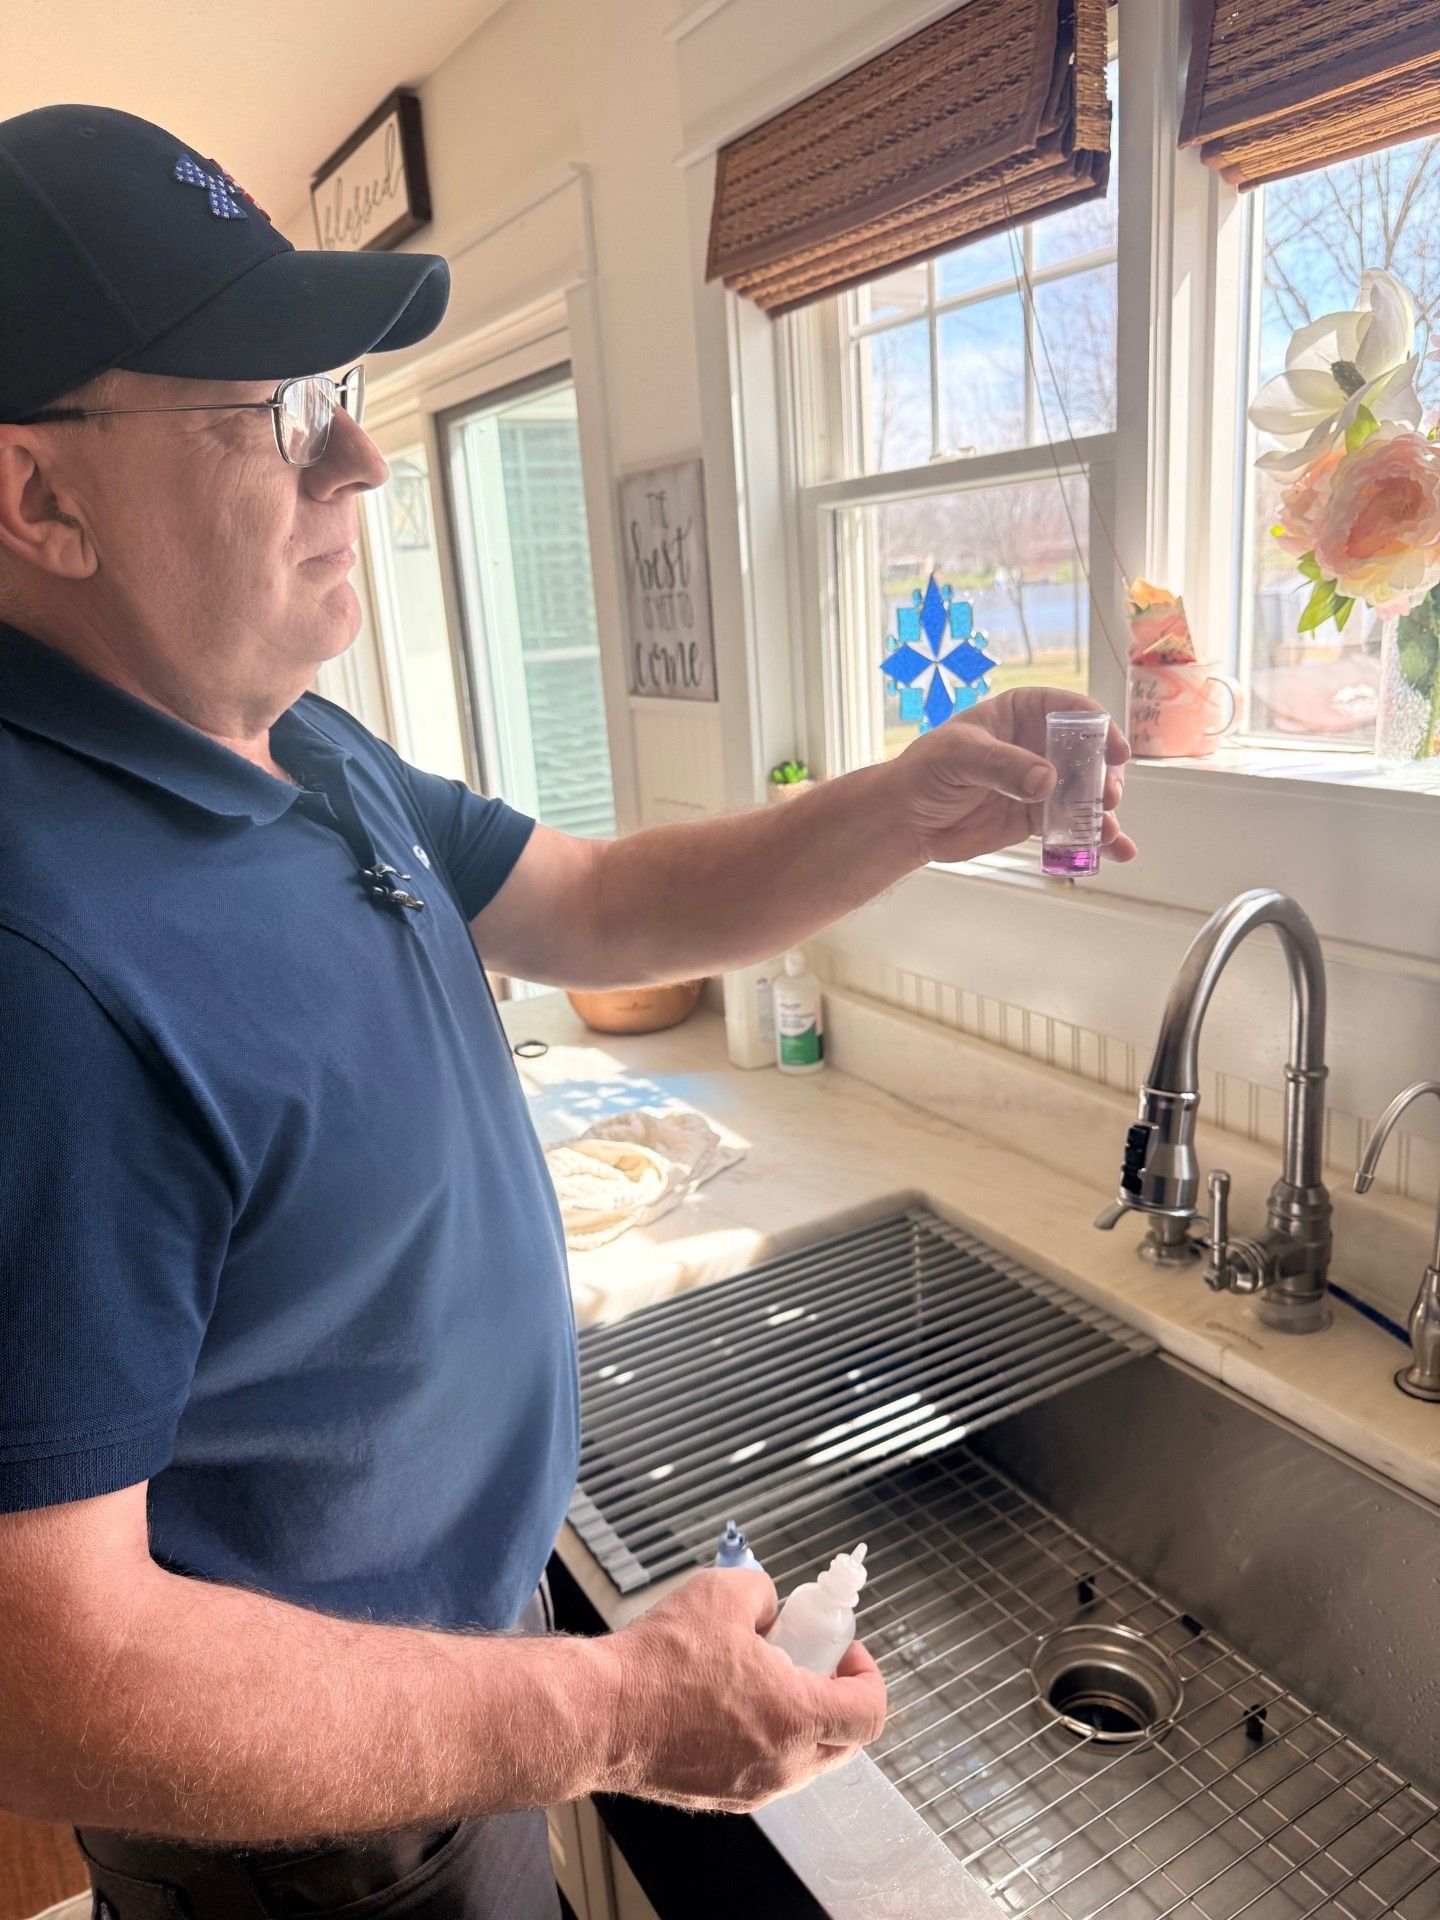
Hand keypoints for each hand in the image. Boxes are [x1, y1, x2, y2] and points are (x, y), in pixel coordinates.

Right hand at [598, 1568, 886, 1812]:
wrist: (599, 1715)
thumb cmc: (660, 1661)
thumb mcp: (724, 1592)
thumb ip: (764, 1593)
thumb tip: (770, 1607)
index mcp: (796, 1718)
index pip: (868, 1713)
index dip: (866, 1675)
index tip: (845, 1650)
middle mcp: (782, 1766)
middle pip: (843, 1744)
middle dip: (837, 1698)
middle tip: (810, 1662)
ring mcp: (750, 1789)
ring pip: (802, 1760)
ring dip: (798, 1719)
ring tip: (758, 1676)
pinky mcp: (718, 1797)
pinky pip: (763, 1769)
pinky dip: (762, 1737)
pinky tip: (724, 1701)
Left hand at [894, 688, 1134, 866]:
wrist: (907, 819)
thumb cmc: (926, 771)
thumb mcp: (958, 756)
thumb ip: (1001, 765)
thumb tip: (1047, 781)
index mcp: (1024, 712)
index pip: (1072, 711)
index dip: (1099, 727)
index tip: (1115, 751)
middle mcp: (1040, 744)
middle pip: (1090, 754)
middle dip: (1106, 776)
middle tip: (1108, 798)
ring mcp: (1043, 782)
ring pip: (1087, 793)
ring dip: (1104, 812)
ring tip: (1109, 833)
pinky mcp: (1037, 817)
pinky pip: (1073, 825)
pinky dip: (1096, 839)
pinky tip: (1118, 851)